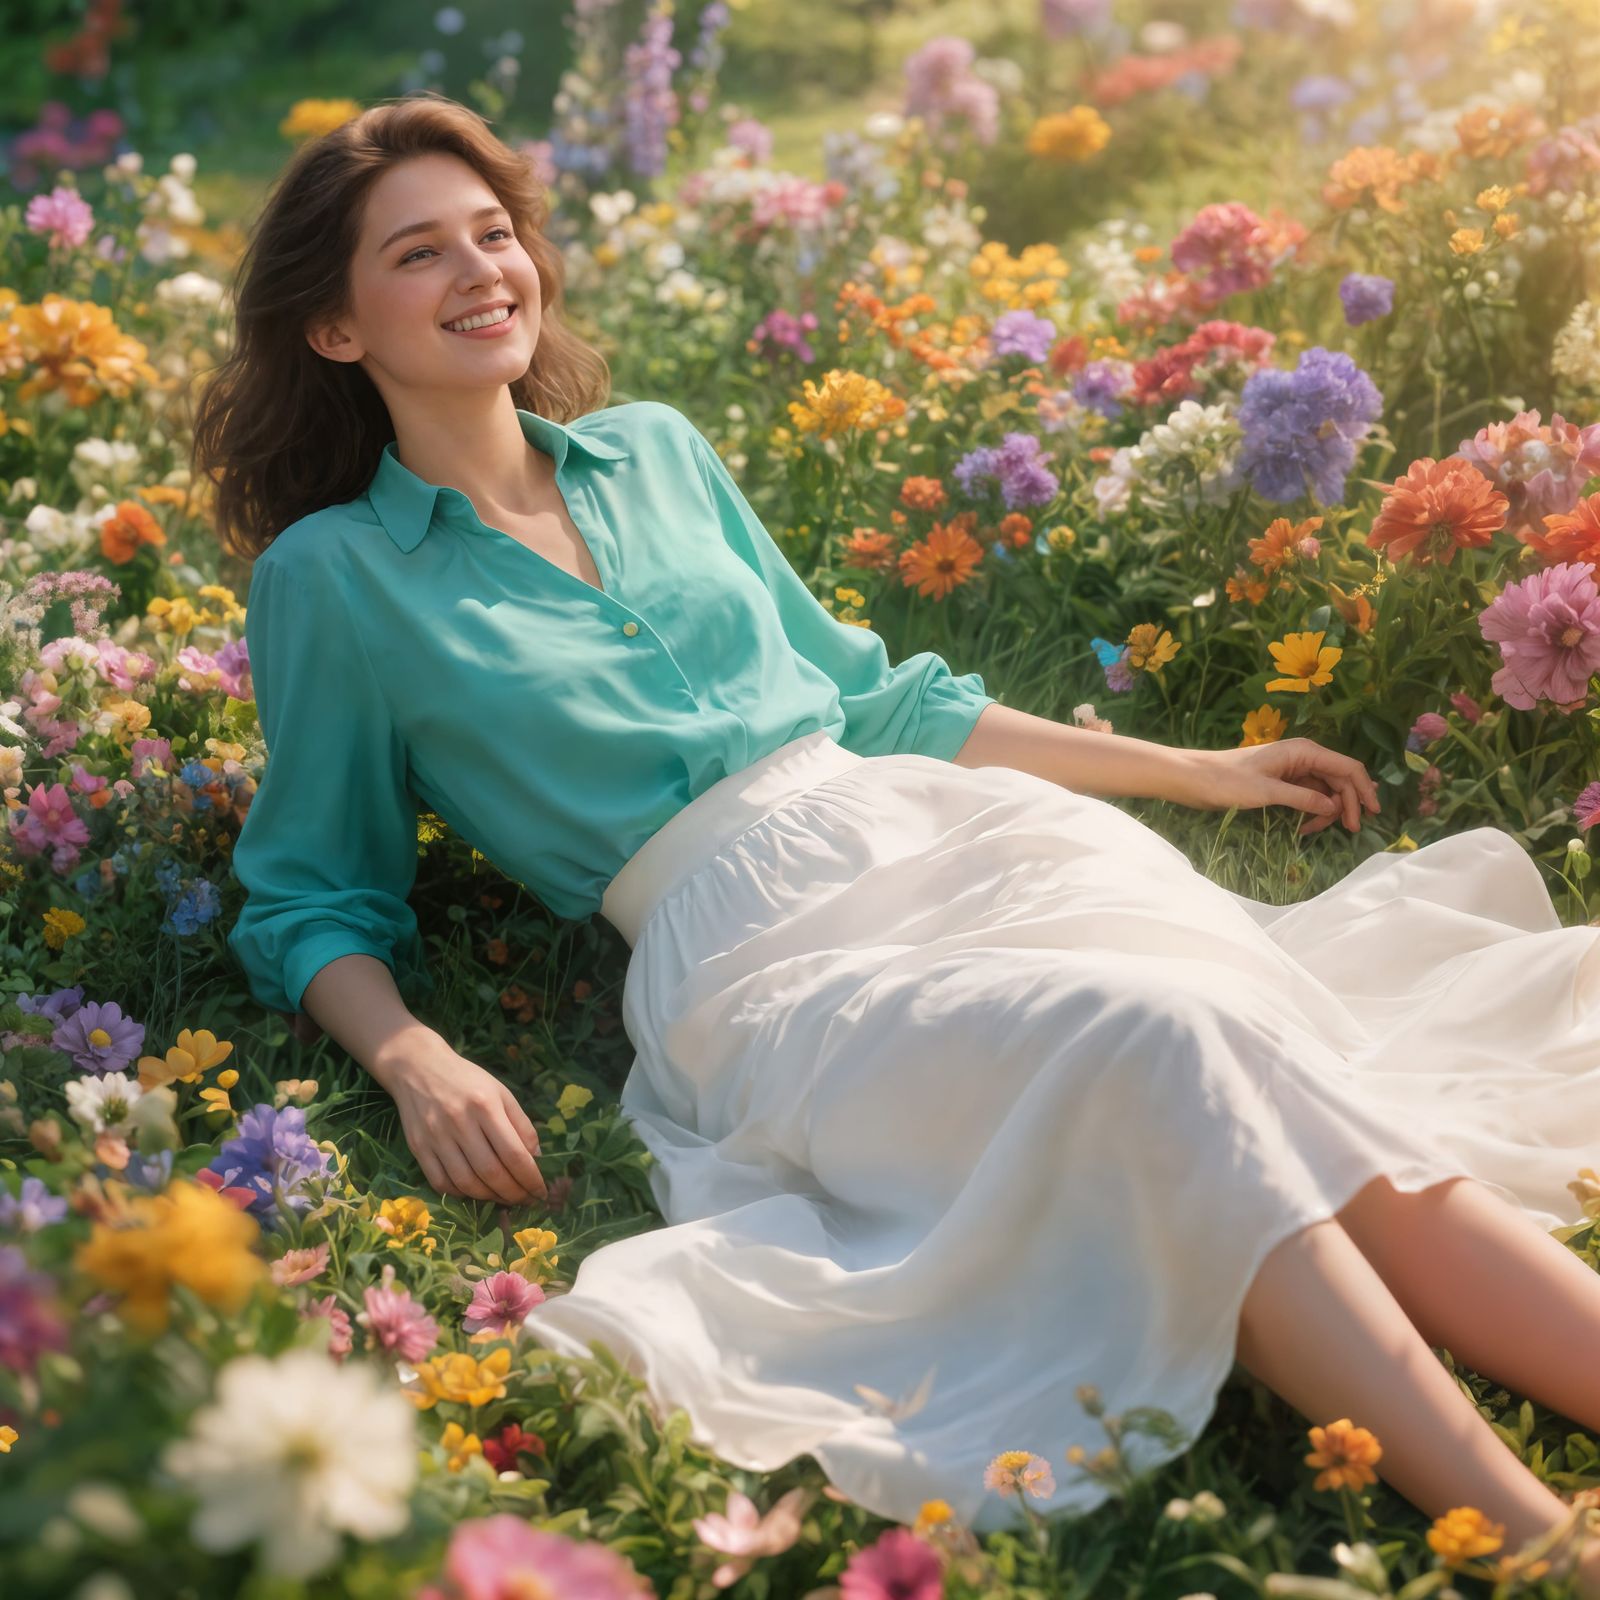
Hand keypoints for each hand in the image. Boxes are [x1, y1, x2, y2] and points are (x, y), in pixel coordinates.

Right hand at [376, 1034, 547, 1206]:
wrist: (418, 1068)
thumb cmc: (466, 1079)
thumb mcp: (501, 1092)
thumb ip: (521, 1123)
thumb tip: (536, 1157)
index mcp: (485, 1106)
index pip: (513, 1153)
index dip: (530, 1178)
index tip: (540, 1191)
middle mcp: (460, 1122)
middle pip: (490, 1171)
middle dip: (513, 1193)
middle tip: (525, 1200)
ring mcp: (436, 1137)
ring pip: (466, 1182)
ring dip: (489, 1198)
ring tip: (504, 1199)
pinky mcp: (417, 1147)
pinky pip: (440, 1182)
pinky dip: (460, 1194)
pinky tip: (474, 1192)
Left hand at [1179, 738, 1381, 836]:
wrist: (1192, 778)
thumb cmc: (1225, 781)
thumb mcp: (1266, 792)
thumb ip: (1302, 798)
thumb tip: (1334, 806)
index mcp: (1304, 751)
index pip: (1348, 767)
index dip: (1364, 790)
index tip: (1373, 815)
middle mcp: (1303, 756)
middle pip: (1340, 780)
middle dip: (1347, 805)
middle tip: (1350, 831)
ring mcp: (1293, 769)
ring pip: (1325, 791)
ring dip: (1326, 812)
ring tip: (1313, 831)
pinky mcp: (1282, 782)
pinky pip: (1308, 797)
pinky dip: (1310, 812)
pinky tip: (1303, 828)